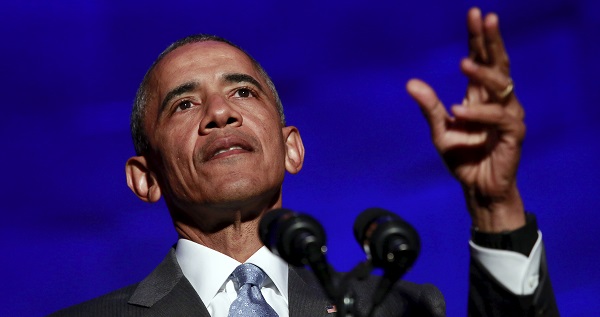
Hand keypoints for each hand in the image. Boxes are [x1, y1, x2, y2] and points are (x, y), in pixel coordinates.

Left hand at [406, 7, 525, 231]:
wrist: (477, 190)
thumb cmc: (462, 160)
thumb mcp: (440, 131)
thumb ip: (429, 107)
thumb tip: (410, 82)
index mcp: (480, 97)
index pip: (482, 60)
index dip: (479, 39)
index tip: (474, 15)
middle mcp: (497, 101)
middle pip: (498, 63)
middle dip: (491, 40)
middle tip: (484, 18)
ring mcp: (508, 115)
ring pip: (502, 85)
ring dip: (483, 73)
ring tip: (462, 64)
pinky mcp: (513, 133)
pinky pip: (499, 117)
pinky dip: (479, 113)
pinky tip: (459, 111)